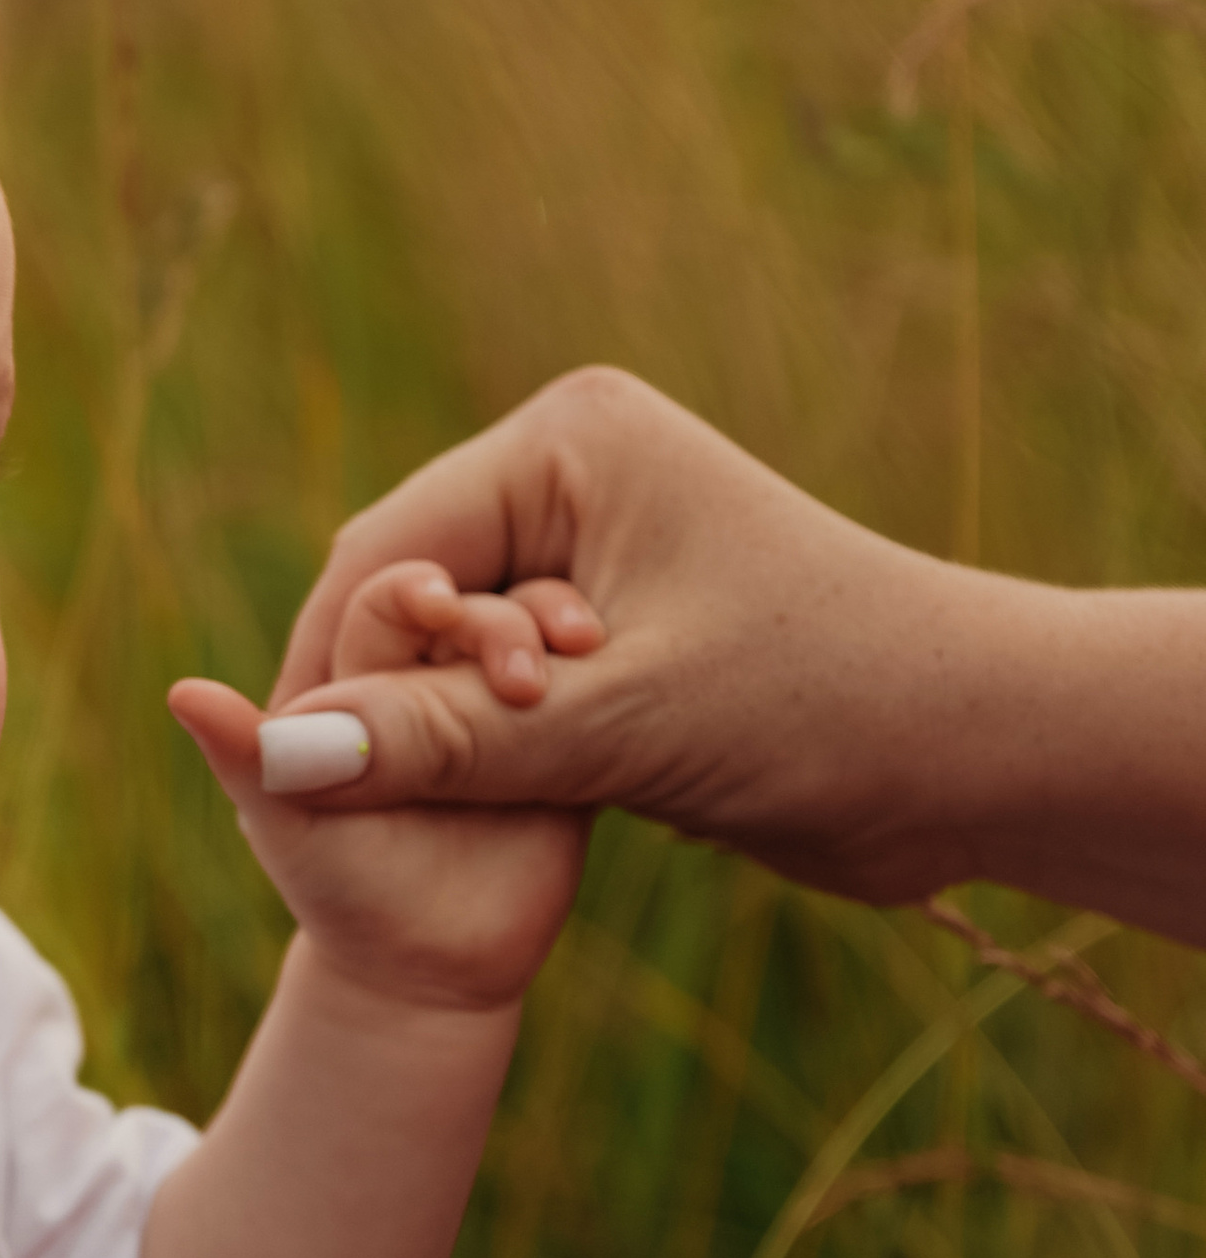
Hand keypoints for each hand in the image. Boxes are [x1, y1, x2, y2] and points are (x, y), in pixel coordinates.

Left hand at [170, 562, 596, 1011]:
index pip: (388, 605)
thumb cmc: (343, 887)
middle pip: (475, 602)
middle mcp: (438, 669)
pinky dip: (609, 673)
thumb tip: (184, 694)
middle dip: (500, 616)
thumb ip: (250, 756)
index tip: (436, 600)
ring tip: (580, 644)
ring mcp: (506, 697)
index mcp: (365, 671)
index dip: (413, 596)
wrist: (431, 967)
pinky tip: (627, 674)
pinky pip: (597, 685)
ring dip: (559, 625)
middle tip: (528, 653)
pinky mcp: (571, 730)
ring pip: (541, 630)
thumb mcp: (290, 820)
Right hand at [258, 368, 979, 907]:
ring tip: (411, 819)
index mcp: (566, 438)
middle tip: (330, 812)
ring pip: (449, 647)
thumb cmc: (820, 703)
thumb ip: (436, 742)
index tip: (281, 781)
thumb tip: (275, 761)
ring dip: (433, 728)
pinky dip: (481, 744)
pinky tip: (464, 809)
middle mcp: (571, 472)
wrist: (982, 756)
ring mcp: (596, 546)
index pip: (392, 549)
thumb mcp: (612, 728)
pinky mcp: (620, 626)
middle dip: (377, 695)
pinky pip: (502, 684)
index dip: (328, 666)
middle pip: (409, 590)